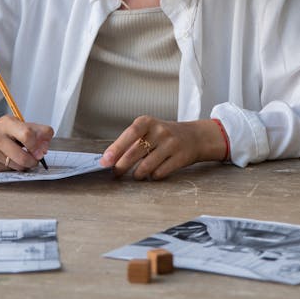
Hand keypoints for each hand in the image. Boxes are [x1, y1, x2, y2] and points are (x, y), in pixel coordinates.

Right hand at [0, 115, 52, 171]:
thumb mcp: (18, 124)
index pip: (27, 134)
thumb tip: (46, 146)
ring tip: (22, 158)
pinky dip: (13, 167)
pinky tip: (7, 159)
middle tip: (34, 159)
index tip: (41, 150)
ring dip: (24, 165)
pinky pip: (8, 170)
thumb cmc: (1, 131)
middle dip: (33, 160)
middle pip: (23, 156)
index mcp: (7, 123)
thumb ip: (37, 131)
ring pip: (17, 166)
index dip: (38, 145)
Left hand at [100, 116, 226, 179]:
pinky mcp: (180, 158)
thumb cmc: (163, 135)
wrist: (194, 137)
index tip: (105, 161)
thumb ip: (130, 142)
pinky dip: (152, 176)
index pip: (129, 134)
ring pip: (146, 167)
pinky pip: (159, 173)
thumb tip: (109, 159)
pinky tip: (153, 173)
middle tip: (115, 173)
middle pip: (135, 153)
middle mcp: (159, 131)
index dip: (116, 148)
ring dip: (137, 174)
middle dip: (121, 166)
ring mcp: (171, 144)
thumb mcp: (148, 131)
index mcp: (147, 122)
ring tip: (136, 174)